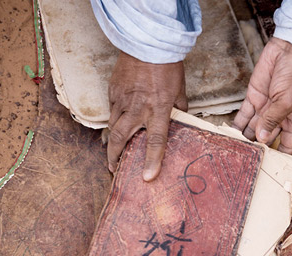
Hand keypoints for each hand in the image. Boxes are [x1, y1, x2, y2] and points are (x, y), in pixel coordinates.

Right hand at [107, 52, 187, 180]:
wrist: (147, 42)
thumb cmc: (167, 66)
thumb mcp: (180, 91)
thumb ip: (178, 109)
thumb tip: (180, 120)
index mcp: (159, 109)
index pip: (156, 141)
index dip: (152, 161)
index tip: (148, 177)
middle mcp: (138, 107)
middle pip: (120, 138)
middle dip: (115, 157)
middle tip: (114, 168)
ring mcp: (122, 99)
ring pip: (112, 126)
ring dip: (111, 142)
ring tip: (111, 152)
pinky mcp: (113, 91)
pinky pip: (112, 110)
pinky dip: (113, 120)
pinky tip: (115, 126)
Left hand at [233, 37, 291, 153]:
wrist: (289, 49)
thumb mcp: (286, 101)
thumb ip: (272, 120)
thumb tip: (261, 138)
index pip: (287, 145)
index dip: (280, 157)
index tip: (271, 170)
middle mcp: (279, 117)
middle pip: (267, 139)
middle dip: (258, 149)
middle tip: (246, 162)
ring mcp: (265, 108)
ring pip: (253, 128)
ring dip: (245, 139)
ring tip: (234, 151)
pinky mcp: (254, 97)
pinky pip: (243, 114)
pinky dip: (237, 124)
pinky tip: (229, 134)